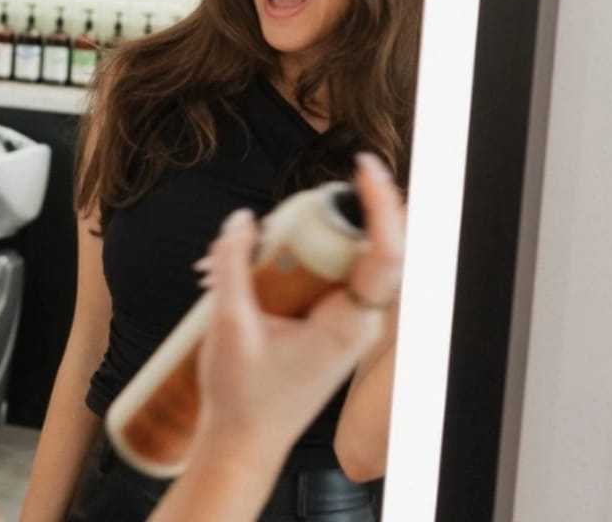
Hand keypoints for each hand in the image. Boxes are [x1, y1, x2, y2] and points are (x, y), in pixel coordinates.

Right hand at [191, 154, 406, 459]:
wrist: (242, 444)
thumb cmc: (243, 399)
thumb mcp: (228, 324)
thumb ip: (233, 265)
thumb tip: (242, 221)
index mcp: (347, 325)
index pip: (383, 254)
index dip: (379, 206)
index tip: (364, 167)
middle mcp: (356, 322)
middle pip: (362, 245)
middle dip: (323, 217)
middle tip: (279, 216)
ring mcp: (345, 323)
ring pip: (339, 258)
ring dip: (296, 242)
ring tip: (238, 258)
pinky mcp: (328, 324)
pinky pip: (321, 275)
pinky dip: (289, 262)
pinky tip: (244, 271)